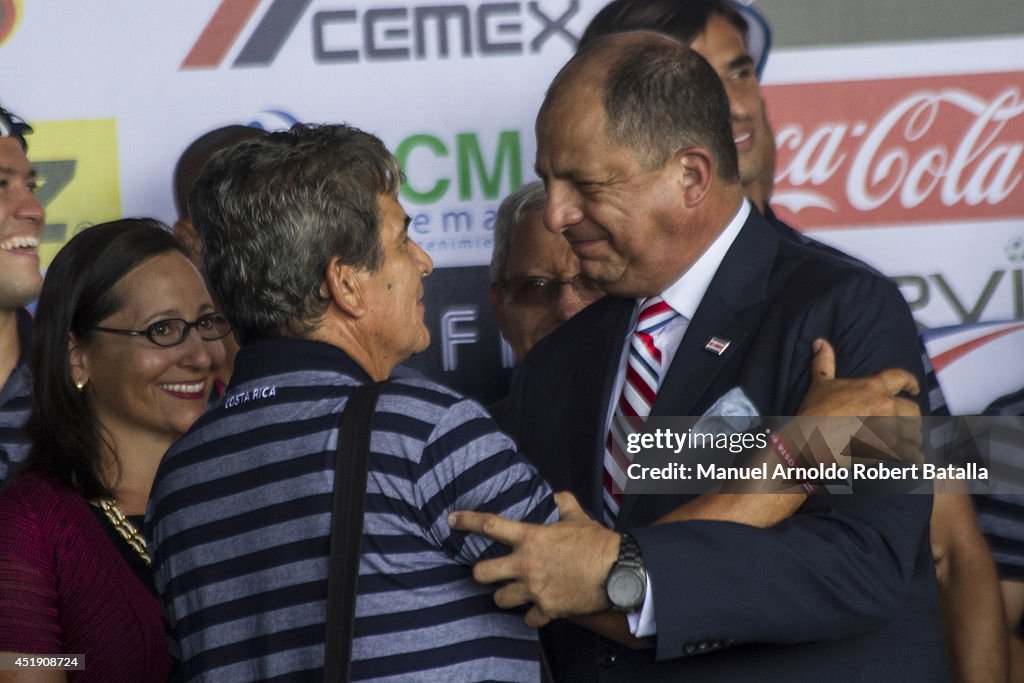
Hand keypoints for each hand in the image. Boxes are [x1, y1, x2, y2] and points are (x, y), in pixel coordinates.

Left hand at [448, 492, 618, 626]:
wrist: (618, 571)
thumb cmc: (598, 543)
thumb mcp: (578, 517)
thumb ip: (563, 504)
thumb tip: (557, 496)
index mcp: (531, 538)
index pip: (489, 526)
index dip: (467, 521)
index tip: (453, 520)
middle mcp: (526, 564)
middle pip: (482, 573)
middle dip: (480, 573)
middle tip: (487, 572)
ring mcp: (534, 589)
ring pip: (499, 600)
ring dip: (505, 596)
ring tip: (513, 591)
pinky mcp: (547, 609)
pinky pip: (527, 618)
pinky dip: (531, 615)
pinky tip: (537, 608)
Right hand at [791, 339, 922, 465]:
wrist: (810, 441)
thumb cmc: (814, 412)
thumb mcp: (819, 385)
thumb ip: (824, 363)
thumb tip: (820, 342)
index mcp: (872, 387)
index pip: (901, 378)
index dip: (911, 382)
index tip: (914, 389)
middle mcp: (885, 406)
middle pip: (913, 411)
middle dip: (911, 419)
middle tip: (905, 425)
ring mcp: (888, 429)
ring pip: (913, 434)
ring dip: (911, 440)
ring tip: (907, 445)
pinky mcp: (887, 450)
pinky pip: (909, 455)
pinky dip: (912, 458)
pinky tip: (911, 461)